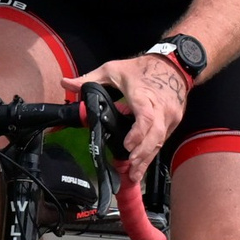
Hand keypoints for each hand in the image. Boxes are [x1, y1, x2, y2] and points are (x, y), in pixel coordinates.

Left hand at [63, 54, 188, 175]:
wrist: (174, 65)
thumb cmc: (142, 68)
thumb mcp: (113, 69)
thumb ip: (89, 79)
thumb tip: (65, 83)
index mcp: (144, 94)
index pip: (145, 116)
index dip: (137, 133)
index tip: (126, 146)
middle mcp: (160, 108)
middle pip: (155, 135)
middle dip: (142, 153)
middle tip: (129, 169)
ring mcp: (170, 116)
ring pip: (160, 141)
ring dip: (147, 158)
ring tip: (134, 174)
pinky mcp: (173, 122)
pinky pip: (163, 139)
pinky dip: (152, 153)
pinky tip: (142, 165)